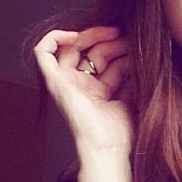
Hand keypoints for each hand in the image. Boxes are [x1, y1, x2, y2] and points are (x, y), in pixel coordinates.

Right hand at [33, 25, 133, 162]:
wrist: (106, 147)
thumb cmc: (120, 132)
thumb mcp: (133, 95)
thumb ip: (132, 74)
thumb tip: (138, 51)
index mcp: (98, 91)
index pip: (105, 60)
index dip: (119, 48)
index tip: (135, 44)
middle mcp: (80, 86)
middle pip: (89, 51)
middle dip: (108, 39)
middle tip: (125, 35)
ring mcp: (66, 83)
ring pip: (71, 48)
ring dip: (93, 35)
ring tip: (115, 34)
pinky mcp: (54, 82)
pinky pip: (43, 52)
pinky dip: (55, 37)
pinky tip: (76, 36)